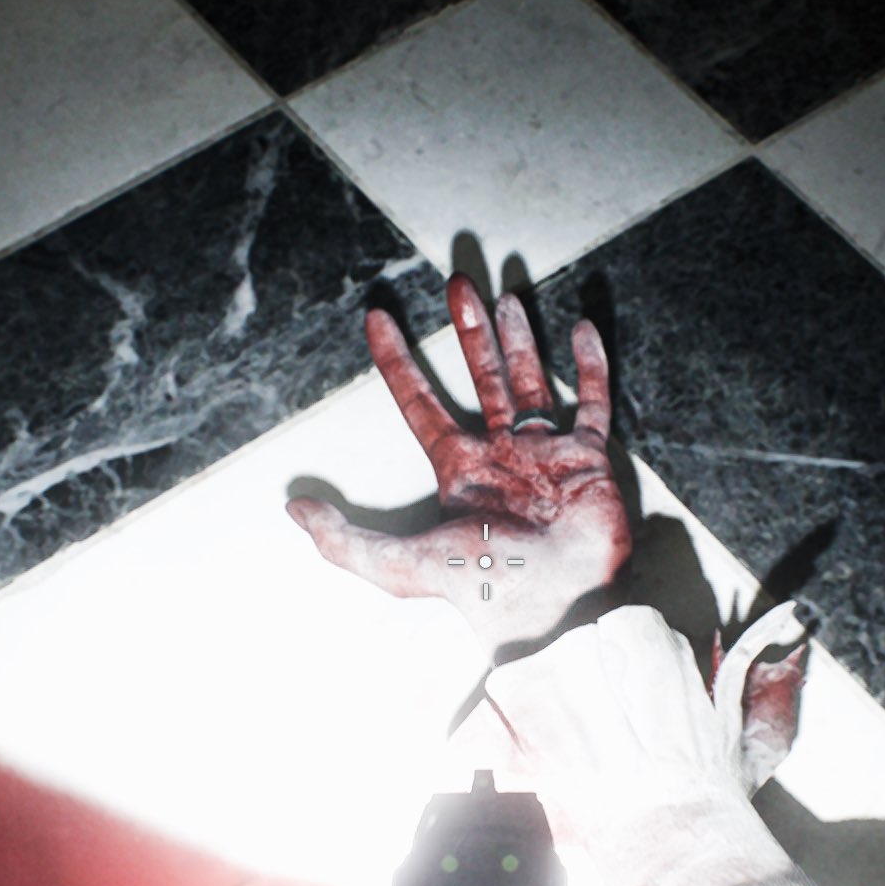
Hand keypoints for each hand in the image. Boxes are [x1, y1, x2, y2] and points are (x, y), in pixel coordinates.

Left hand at [288, 279, 631, 650]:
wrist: (554, 606)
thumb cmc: (483, 588)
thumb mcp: (398, 565)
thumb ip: (344, 539)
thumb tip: (293, 510)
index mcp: (457, 471)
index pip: (418, 403)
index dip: (395, 361)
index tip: (375, 318)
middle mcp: (499, 455)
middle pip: (480, 377)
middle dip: (468, 330)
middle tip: (458, 280)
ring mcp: (545, 453)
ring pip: (529, 380)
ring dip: (519, 337)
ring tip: (507, 293)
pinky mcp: (588, 459)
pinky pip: (591, 402)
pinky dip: (590, 367)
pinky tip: (580, 328)